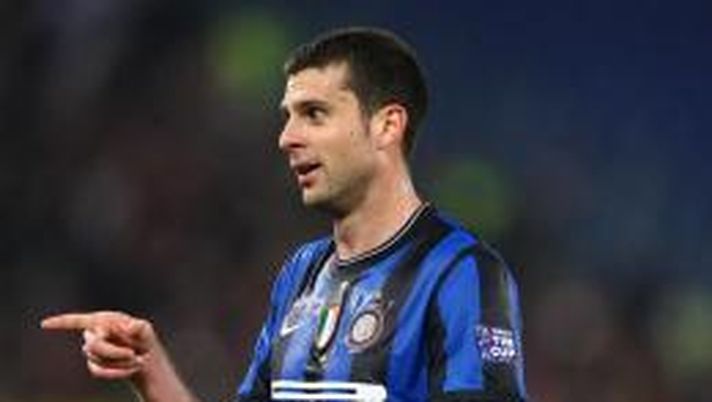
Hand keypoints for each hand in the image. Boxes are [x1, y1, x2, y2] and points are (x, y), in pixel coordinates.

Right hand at [41, 311, 156, 379]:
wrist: (143, 357)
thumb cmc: (143, 339)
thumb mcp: (146, 330)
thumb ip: (140, 327)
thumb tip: (130, 326)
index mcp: (103, 320)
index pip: (79, 321)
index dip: (61, 323)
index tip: (44, 324)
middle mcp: (94, 334)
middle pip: (93, 346)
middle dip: (113, 353)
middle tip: (133, 354)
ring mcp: (93, 350)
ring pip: (97, 360)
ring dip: (119, 362)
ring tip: (138, 359)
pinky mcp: (94, 365)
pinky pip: (99, 372)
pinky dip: (117, 372)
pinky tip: (132, 369)